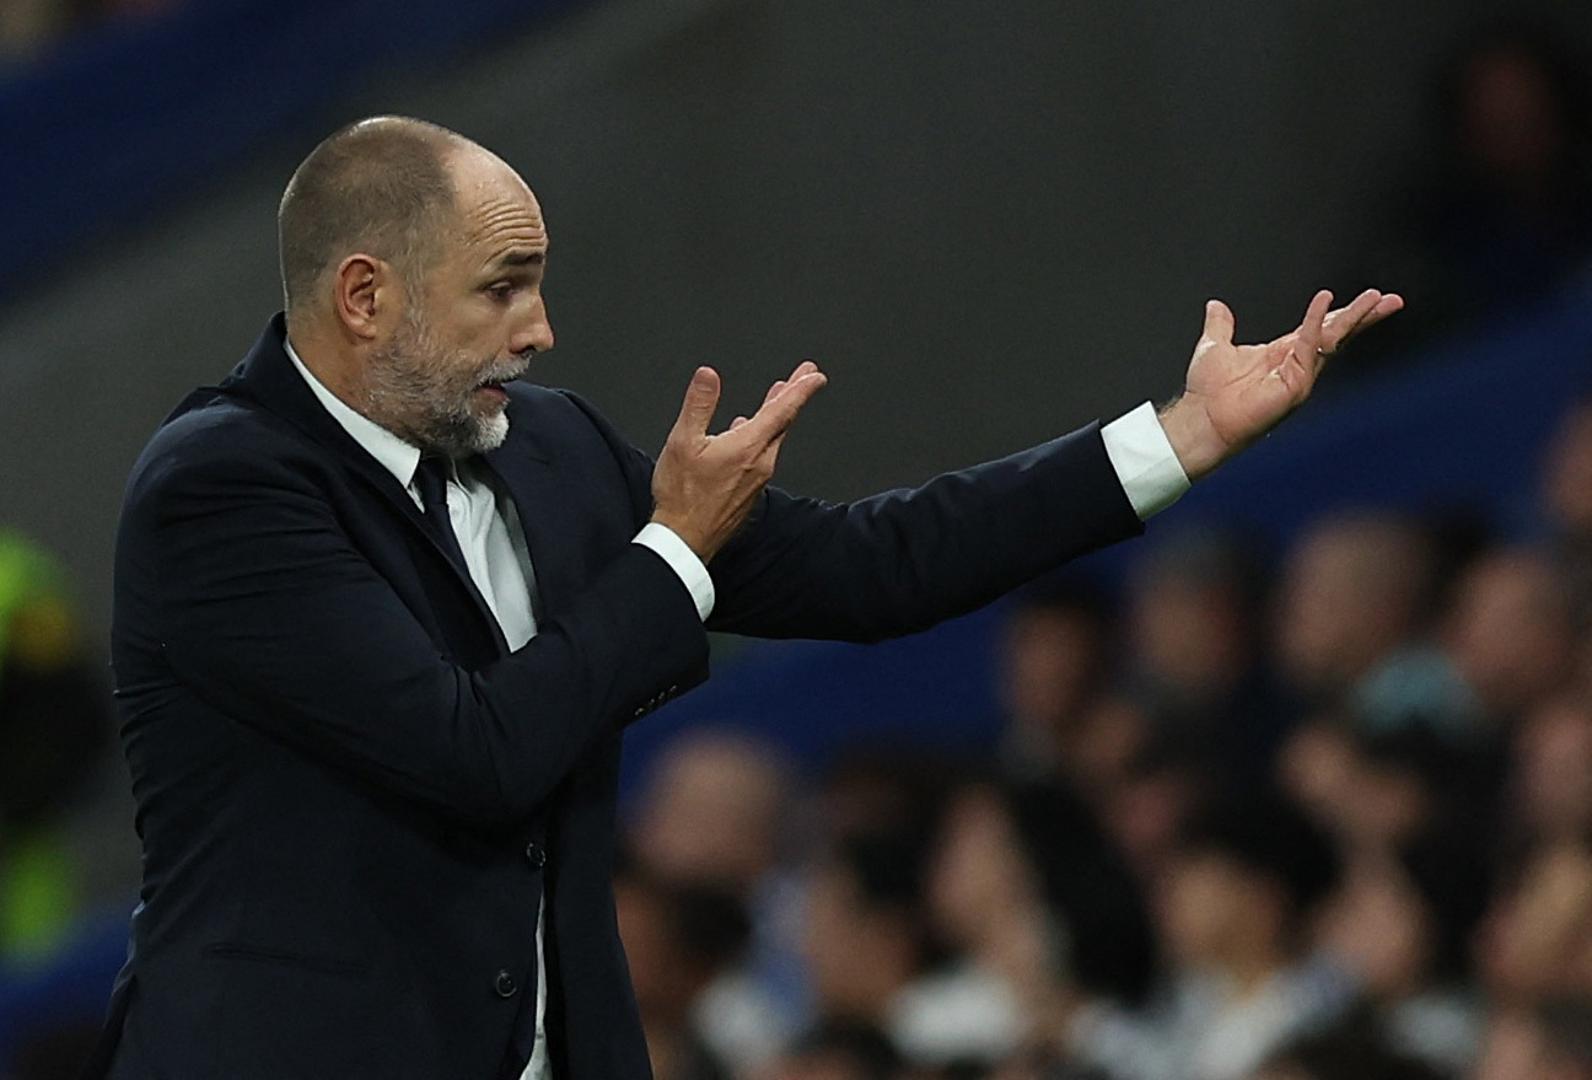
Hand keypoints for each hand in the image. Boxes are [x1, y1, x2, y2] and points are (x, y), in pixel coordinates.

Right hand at [651, 361, 827, 560]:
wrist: (685, 539)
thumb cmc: (682, 497)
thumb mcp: (682, 442)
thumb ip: (699, 405)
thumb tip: (709, 376)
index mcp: (747, 447)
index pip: (782, 410)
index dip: (801, 389)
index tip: (815, 375)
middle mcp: (759, 463)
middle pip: (783, 422)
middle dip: (794, 395)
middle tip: (807, 377)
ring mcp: (757, 479)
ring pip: (773, 438)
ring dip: (778, 415)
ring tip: (779, 397)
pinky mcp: (749, 490)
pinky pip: (763, 455)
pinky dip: (763, 435)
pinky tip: (748, 431)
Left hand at [1158, 288, 1403, 478]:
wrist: (1201, 419)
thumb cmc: (1207, 392)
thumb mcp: (1215, 346)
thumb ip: (1221, 325)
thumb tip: (1216, 306)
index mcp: (1284, 354)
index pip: (1321, 329)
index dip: (1343, 313)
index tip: (1370, 299)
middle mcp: (1296, 365)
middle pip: (1337, 334)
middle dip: (1363, 316)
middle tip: (1390, 299)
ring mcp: (1299, 377)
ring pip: (1331, 340)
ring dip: (1353, 318)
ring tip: (1375, 300)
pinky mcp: (1294, 386)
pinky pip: (1307, 347)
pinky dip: (1314, 323)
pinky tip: (1324, 303)